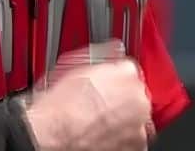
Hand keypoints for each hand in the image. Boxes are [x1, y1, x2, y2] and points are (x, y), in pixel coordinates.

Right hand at [20, 41, 152, 150]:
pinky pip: (132, 138)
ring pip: (136, 118)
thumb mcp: (75, 66)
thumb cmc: (60, 104)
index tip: (105, 83)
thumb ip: (101, 58)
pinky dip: (121, 137)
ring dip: (123, 118)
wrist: (55, 131)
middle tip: (99, 103)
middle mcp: (138, 98)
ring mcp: (139, 125)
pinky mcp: (136, 146)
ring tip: (98, 120)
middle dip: (121, 98)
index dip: (113, 77)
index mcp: (126, 73)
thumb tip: (109, 53)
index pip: (128, 69)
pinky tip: (101, 133)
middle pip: (135, 93)